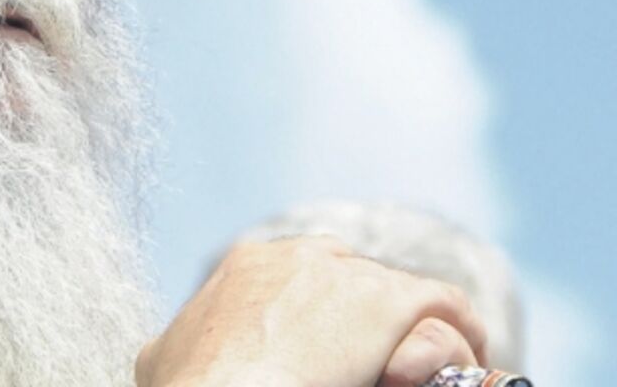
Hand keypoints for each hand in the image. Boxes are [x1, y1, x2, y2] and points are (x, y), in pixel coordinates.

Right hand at [135, 237, 487, 386]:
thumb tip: (179, 348)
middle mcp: (300, 258)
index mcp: (248, 267)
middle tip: (373, 370)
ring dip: (409, 338)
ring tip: (411, 377)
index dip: (327, 320)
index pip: (307, 278)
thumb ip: (187, 336)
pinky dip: (457, 337)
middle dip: (367, 325)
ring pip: (400, 298)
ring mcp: (347, 275)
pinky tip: (466, 366)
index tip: (336, 355)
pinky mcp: (391, 301)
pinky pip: (445, 309)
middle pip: (355, 283)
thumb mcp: (166, 354)